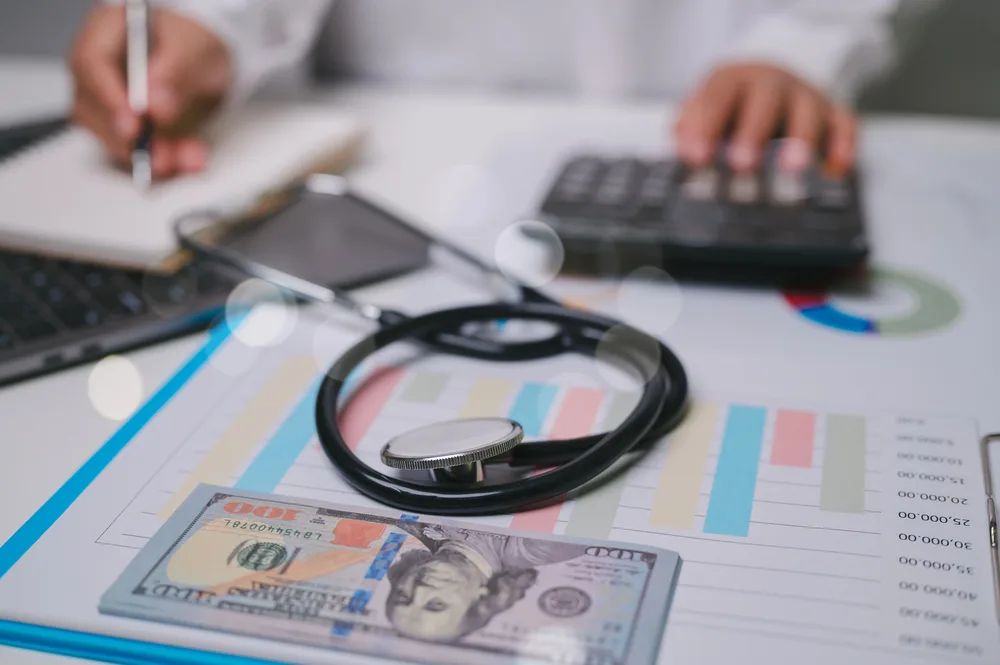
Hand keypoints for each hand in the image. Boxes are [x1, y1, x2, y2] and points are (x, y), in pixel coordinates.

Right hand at [68, 5, 232, 179]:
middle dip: (128, 139)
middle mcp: (99, 66)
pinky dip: (161, 159)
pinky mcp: (124, 124)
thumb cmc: (195, 40)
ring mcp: (107, 97)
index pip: (90, 64)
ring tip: (185, 158)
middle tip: (162, 155)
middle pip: (92, 107)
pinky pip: (133, 149)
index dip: (107, 99)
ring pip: (111, 135)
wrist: (209, 58)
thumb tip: (154, 107)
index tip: (132, 126)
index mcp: (107, 29)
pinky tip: (186, 158)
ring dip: (147, 155)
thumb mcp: (193, 47)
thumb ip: (174, 73)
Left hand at [674, 62, 856, 173]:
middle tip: (742, 164)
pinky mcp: (831, 112)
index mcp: (732, 81)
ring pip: (809, 111)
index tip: (697, 158)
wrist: (768, 80)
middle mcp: (770, 84)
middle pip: (765, 100)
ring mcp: (803, 97)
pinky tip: (834, 170)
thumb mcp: (703, 111)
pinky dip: (843, 145)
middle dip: (753, 132)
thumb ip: (689, 130)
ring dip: (801, 139)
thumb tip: (684, 149)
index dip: (705, 127)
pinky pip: (844, 124)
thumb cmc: (730, 105)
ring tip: (792, 169)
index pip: (716, 99)